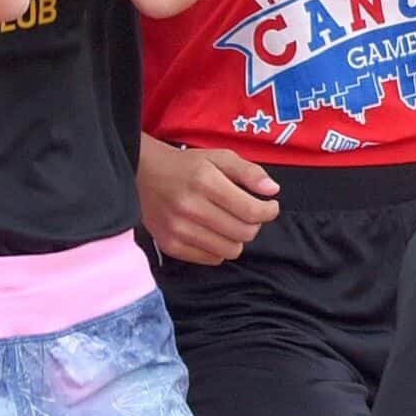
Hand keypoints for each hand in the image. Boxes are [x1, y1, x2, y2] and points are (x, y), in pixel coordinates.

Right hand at [138, 133, 279, 263]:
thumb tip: (273, 190)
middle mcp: (190, 208)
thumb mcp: (220, 157)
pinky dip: (218, 248)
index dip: (269, 211)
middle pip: (244, 233)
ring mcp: (178, 229)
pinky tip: (212, 232)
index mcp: (205, 182)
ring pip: (230, 250)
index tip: (269, 205)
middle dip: (254, 224)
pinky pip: (211, 259)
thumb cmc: (187, 166)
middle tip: (248, 214)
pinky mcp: (170, 245)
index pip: (252, 211)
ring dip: (237, 238)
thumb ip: (249, 171)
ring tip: (229, 223)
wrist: (142, 174)